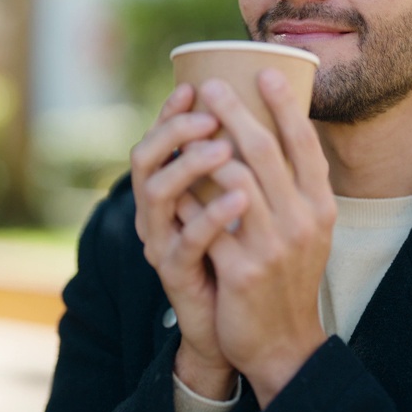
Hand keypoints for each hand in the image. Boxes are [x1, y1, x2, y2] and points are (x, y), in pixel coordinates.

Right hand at [130, 84, 245, 399]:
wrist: (246, 326)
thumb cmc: (244, 256)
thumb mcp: (244, 204)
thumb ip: (243, 165)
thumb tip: (267, 112)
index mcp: (170, 189)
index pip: (157, 139)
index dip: (169, 111)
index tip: (193, 85)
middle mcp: (157, 211)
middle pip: (144, 158)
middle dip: (174, 129)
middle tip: (211, 113)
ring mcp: (163, 241)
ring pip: (156, 193)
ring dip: (190, 165)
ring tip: (223, 147)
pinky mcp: (176, 273)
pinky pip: (188, 239)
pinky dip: (212, 215)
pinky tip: (240, 198)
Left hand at [199, 69, 336, 408]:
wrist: (284, 342)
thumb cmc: (289, 277)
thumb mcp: (309, 231)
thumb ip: (296, 189)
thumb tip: (272, 133)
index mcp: (321, 208)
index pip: (305, 146)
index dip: (284, 107)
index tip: (264, 73)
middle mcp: (302, 222)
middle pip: (264, 153)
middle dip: (234, 111)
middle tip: (211, 85)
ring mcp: (273, 246)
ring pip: (233, 179)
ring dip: (205, 147)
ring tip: (187, 126)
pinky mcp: (241, 270)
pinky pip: (206, 221)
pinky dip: (187, 197)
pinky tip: (170, 180)